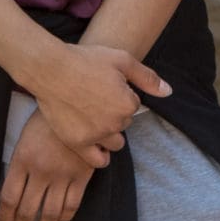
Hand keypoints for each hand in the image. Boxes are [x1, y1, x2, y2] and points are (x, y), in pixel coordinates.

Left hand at [0, 111, 99, 220]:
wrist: (77, 104)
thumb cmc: (46, 120)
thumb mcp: (25, 138)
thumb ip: (20, 165)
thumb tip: (13, 193)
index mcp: (22, 159)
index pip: (8, 197)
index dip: (4, 216)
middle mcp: (41, 171)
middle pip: (27, 210)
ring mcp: (63, 175)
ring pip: (50, 213)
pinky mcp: (82, 176)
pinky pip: (71, 205)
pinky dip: (64, 218)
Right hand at [23, 41, 168, 165]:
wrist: (51, 69)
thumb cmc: (85, 60)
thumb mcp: (121, 60)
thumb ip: (147, 78)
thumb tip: (168, 92)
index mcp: (128, 103)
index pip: (134, 106)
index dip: (121, 94)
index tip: (106, 85)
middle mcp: (115, 123)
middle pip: (124, 124)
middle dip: (114, 113)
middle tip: (96, 98)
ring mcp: (96, 135)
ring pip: (115, 142)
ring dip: (109, 133)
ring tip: (94, 118)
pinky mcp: (78, 143)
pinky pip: (98, 160)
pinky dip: (100, 155)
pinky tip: (96, 145)